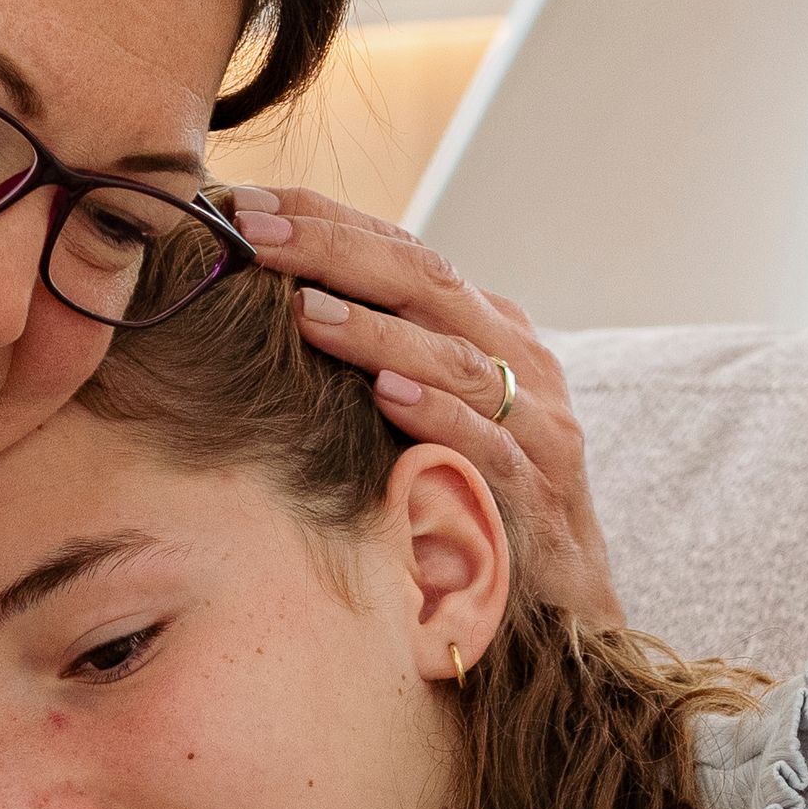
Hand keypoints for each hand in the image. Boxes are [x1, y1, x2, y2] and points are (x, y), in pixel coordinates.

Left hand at [217, 181, 624, 631]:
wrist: (561, 601)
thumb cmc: (470, 495)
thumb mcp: (424, 411)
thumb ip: (373, 355)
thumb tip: (264, 302)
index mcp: (488, 328)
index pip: (404, 252)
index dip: (326, 221)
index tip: (246, 207)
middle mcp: (518, 361)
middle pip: (428, 282)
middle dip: (336, 252)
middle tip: (258, 237)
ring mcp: (538, 425)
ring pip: (455, 358)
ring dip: (376, 331)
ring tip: (304, 312)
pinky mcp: (540, 494)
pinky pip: (488, 444)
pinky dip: (438, 416)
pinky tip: (384, 396)